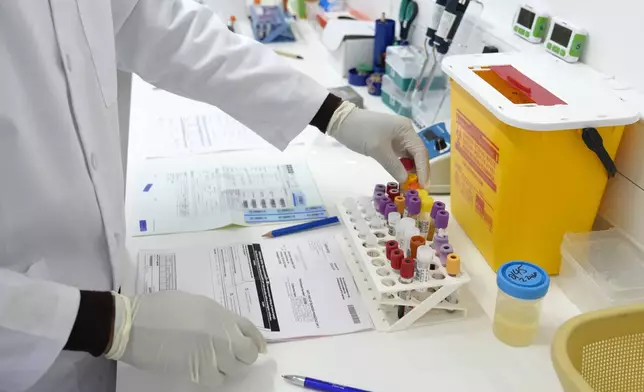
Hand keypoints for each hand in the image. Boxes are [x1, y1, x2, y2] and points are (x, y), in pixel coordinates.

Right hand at [106, 291, 266, 387]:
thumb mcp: (193, 303)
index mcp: (219, 312)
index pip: (249, 329)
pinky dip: (213, 379)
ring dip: (228, 370)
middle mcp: (221, 332)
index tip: (259, 348)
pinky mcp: (197, 369)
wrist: (132, 323)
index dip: (256, 341)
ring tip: (215, 366)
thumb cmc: (158, 308)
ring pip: (234, 370)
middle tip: (232, 359)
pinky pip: (215, 380)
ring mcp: (211, 351)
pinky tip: (203, 373)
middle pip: (247, 352)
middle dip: (243, 357)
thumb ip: (213, 316)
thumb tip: (224, 329)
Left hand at [327, 102, 429, 187]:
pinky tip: (403, 178)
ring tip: (413, 186)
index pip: (420, 152)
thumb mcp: (377, 150)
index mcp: (406, 130)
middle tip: (421, 189)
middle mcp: (406, 133)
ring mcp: (398, 137)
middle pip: (418, 154)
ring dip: (412, 171)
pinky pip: (401, 157)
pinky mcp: (390, 143)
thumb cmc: (361, 132)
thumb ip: (394, 166)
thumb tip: (406, 180)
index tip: (424, 186)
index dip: (424, 170)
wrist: (342, 122)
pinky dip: (403, 167)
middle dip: (420, 171)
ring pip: (410, 157)